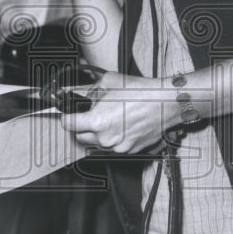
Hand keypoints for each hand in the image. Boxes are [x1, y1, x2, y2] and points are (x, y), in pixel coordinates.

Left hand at [59, 71, 182, 153]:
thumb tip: (73, 91)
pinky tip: (122, 125)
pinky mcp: (130, 151)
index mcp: (97, 121)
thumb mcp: (108, 82)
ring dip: (97, 134)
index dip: (67, 116)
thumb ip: (87, 89)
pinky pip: (113, 147)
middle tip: (90, 115)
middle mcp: (105, 138)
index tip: (70, 113)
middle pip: (80, 137)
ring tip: (109, 119)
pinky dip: (113, 139)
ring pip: (96, 144)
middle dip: (81, 127)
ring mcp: (118, 147)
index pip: (68, 124)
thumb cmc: (139, 91)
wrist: (164, 103)